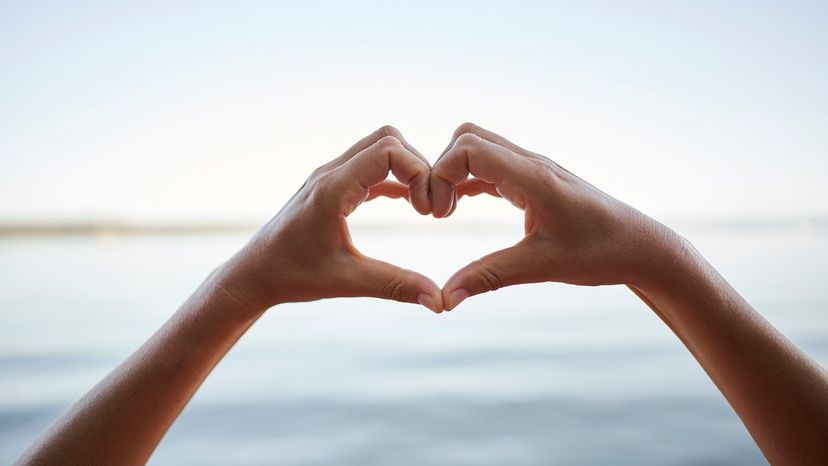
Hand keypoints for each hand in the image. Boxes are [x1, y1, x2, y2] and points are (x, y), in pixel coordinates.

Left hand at [217, 126, 443, 312]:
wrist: (255, 274)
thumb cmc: (293, 276)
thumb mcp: (347, 282)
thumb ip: (395, 286)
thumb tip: (439, 302)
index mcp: (333, 189)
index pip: (389, 150)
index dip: (419, 173)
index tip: (427, 211)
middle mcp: (330, 174)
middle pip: (388, 139)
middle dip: (418, 166)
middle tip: (429, 206)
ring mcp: (330, 177)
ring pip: (379, 147)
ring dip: (406, 169)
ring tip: (422, 206)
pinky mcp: (332, 187)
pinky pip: (370, 167)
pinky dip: (394, 179)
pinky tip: (409, 204)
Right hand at [430, 123, 686, 309]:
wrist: (641, 247)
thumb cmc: (600, 253)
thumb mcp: (540, 267)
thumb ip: (489, 277)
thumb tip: (445, 300)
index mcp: (532, 177)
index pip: (467, 148)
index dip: (440, 175)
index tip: (439, 215)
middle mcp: (531, 164)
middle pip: (467, 137)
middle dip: (441, 169)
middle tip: (439, 212)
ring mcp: (533, 169)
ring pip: (478, 146)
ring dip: (454, 173)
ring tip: (446, 212)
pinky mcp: (534, 180)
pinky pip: (491, 165)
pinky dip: (468, 180)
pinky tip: (461, 207)